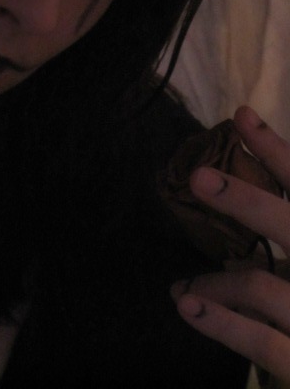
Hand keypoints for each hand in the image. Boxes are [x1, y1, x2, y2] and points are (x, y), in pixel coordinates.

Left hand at [171, 106, 289, 381]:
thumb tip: (277, 192)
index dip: (275, 149)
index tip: (241, 117)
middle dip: (244, 199)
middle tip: (198, 178)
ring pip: (260, 284)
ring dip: (214, 282)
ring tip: (181, 288)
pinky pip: (262, 341)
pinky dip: (222, 323)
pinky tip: (188, 306)